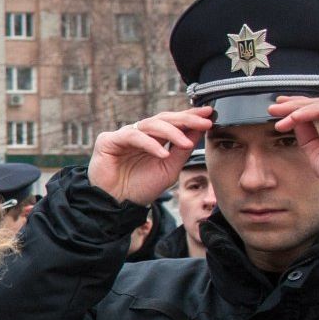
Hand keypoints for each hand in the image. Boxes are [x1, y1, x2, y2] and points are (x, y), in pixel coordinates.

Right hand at [88, 107, 212, 205]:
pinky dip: (150, 144)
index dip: (190, 117)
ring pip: (151, 124)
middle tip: (204, 121)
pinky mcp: (109, 140)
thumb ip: (182, 150)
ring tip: (187, 143)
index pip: (173, 122)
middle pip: (164, 118)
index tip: (209, 114)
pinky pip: (133, 136)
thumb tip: (200, 129)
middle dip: (186, 119)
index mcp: (154, 139)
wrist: (116, 205)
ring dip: (172, 132)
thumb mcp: (169, 169)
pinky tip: (162, 153)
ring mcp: (124, 135)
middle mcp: (139, 134)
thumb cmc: (139, 189)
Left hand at [269, 96, 318, 189]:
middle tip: (274, 108)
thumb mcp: (318, 154)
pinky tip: (295, 117)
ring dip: (300, 109)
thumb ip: (308, 136)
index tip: (279, 113)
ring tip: (280, 114)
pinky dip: (312, 111)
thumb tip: (294, 120)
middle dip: (296, 106)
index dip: (300, 110)